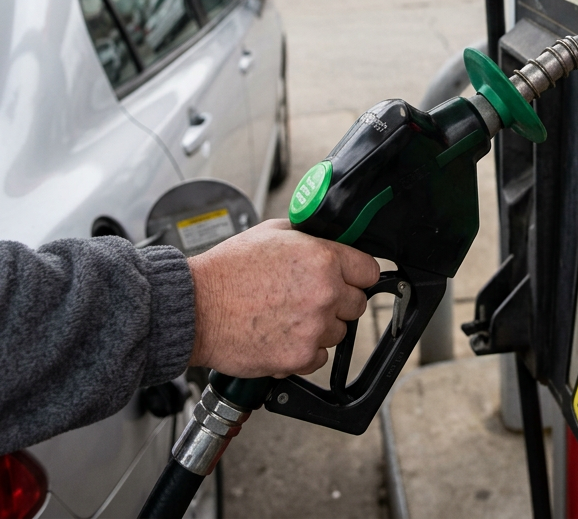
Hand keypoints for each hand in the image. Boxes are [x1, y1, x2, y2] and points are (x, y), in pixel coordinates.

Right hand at [187, 219, 379, 376]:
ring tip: (288, 316)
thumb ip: (311, 237)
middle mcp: (324, 294)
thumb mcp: (274, 231)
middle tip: (310, 298)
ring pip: (338, 332)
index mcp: (323, 259)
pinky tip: (281, 334)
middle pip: (357, 304)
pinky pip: (319, 358)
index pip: (369, 271)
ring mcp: (313, 328)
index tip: (350, 278)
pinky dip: (304, 351)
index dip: (358, 274)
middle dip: (338, 301)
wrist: (195, 308)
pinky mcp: (298, 357)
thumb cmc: (228, 270)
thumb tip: (331, 239)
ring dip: (320, 327)